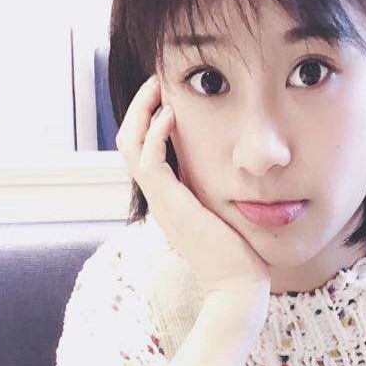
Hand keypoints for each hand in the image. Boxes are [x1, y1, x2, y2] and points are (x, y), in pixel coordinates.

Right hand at [115, 74, 271, 305]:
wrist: (236, 284)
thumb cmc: (237, 250)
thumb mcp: (220, 211)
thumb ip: (214, 190)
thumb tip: (228, 168)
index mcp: (167, 196)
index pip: (143, 149)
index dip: (148, 119)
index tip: (168, 94)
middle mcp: (158, 196)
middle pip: (128, 142)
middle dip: (139, 107)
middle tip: (157, 81)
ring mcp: (160, 200)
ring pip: (130, 146)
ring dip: (142, 111)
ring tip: (158, 86)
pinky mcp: (170, 204)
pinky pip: (150, 161)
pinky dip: (156, 133)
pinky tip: (172, 114)